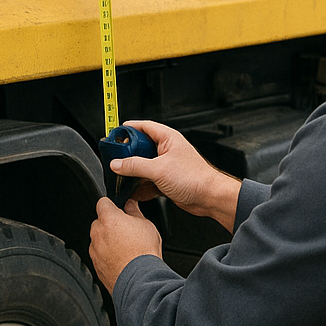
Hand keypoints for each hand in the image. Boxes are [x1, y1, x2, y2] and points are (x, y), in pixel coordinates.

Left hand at [89, 197, 161, 293]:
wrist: (141, 280)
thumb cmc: (144, 254)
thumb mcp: (146, 225)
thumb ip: (134, 211)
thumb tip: (130, 204)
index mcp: (109, 219)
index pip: (102, 202)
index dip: (111, 205)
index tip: (117, 209)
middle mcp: (98, 233)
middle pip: (99, 222)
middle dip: (109, 224)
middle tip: (125, 231)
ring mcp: (95, 250)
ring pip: (98, 239)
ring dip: (107, 240)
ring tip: (124, 248)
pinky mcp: (95, 264)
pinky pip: (98, 254)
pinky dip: (106, 255)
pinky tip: (120, 259)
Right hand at [117, 120, 241, 230]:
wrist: (210, 198)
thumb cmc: (195, 178)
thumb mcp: (159, 169)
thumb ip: (135, 166)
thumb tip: (117, 164)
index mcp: (167, 138)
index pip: (144, 126)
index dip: (128, 129)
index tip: (115, 134)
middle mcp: (167, 150)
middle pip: (141, 147)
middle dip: (128, 155)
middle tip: (116, 159)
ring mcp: (166, 166)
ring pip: (144, 166)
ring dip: (134, 173)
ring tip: (122, 177)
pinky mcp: (167, 180)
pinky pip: (148, 181)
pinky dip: (141, 187)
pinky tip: (134, 192)